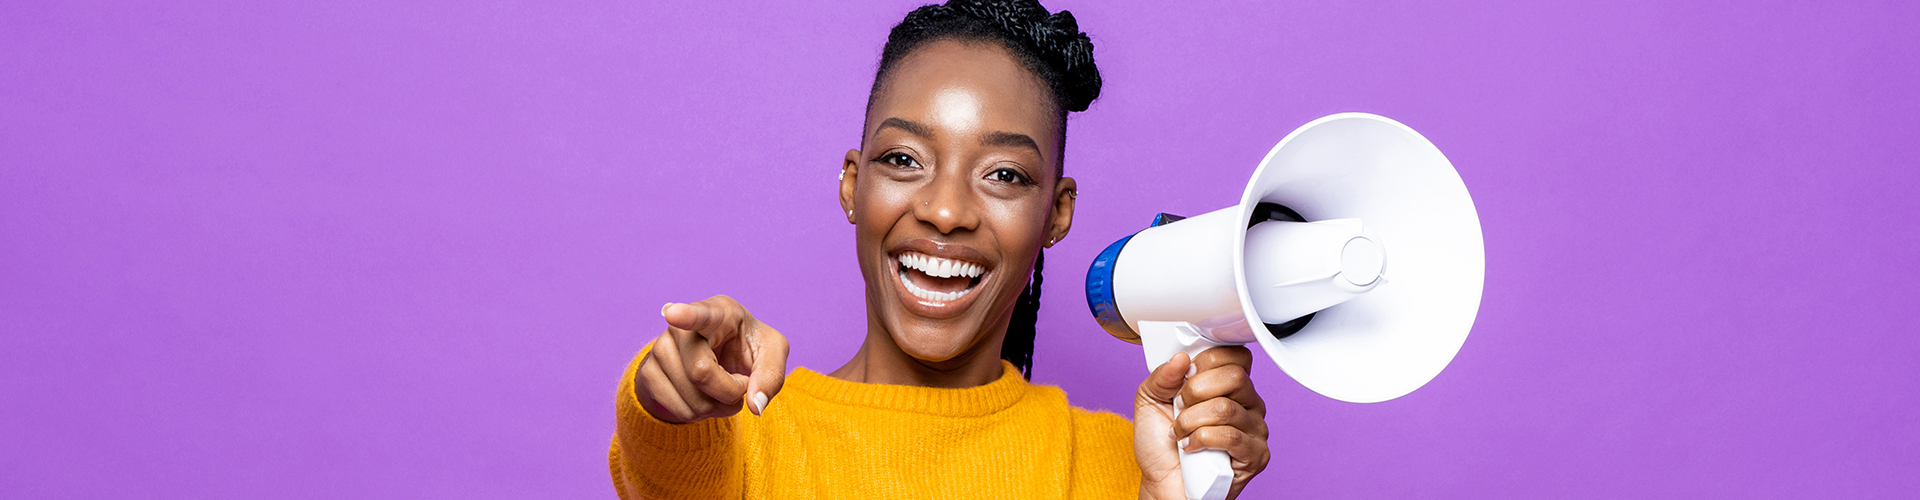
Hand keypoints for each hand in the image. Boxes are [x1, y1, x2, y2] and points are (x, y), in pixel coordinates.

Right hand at [634, 295, 790, 422]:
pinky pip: (681, 411)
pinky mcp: (649, 373)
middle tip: (740, 382)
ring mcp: (660, 349)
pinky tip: (705, 396)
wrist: (719, 358)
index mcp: (717, 312)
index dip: (685, 314)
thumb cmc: (747, 348)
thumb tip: (755, 405)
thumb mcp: (772, 353)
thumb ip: (771, 376)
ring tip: (721, 388)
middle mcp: (682, 327)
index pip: (700, 314)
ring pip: (692, 399)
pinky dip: (702, 414)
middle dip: (729, 391)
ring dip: (718, 406)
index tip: (671, 313)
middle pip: (701, 372)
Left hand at [1133, 348, 1270, 499]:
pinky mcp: (1256, 454)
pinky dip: (1201, 440)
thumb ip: (1163, 375)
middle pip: (1234, 376)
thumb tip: (1181, 357)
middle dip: (1195, 391)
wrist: (1162, 483)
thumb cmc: (1161, 445)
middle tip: (1179, 407)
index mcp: (1229, 385)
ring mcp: (1255, 428)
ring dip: (1191, 420)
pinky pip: (1231, 436)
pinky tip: (1190, 447)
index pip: (1236, 355)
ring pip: (1226, 408)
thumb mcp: (1150, 400)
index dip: (1208, 361)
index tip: (1187, 374)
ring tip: (1180, 431)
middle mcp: (1247, 403)